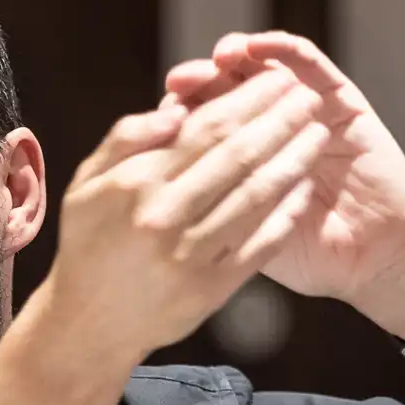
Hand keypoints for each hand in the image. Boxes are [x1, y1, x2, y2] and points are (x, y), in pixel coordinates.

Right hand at [42, 67, 331, 364]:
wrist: (89, 324)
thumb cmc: (89, 243)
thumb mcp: (87, 183)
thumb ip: (127, 138)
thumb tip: (178, 109)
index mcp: (137, 185)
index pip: (206, 129)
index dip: (248, 100)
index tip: (277, 79)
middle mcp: (165, 218)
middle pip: (238, 157)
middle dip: (281, 122)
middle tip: (309, 97)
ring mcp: (191, 256)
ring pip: (255, 197)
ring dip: (294, 162)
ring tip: (318, 135)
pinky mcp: (211, 290)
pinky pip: (259, 245)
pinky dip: (285, 215)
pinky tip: (304, 190)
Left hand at [166, 31, 404, 340]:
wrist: (373, 261)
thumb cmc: (308, 256)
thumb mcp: (246, 235)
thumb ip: (210, 208)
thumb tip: (151, 190)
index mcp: (241, 162)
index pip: (198, 126)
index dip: (176, 119)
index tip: (156, 124)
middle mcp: (269, 130)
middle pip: (224, 90)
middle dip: (199, 81)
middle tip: (179, 81)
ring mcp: (305, 112)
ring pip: (262, 69)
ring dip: (235, 57)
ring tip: (218, 60)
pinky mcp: (341, 100)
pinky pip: (311, 64)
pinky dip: (282, 50)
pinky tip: (257, 47)